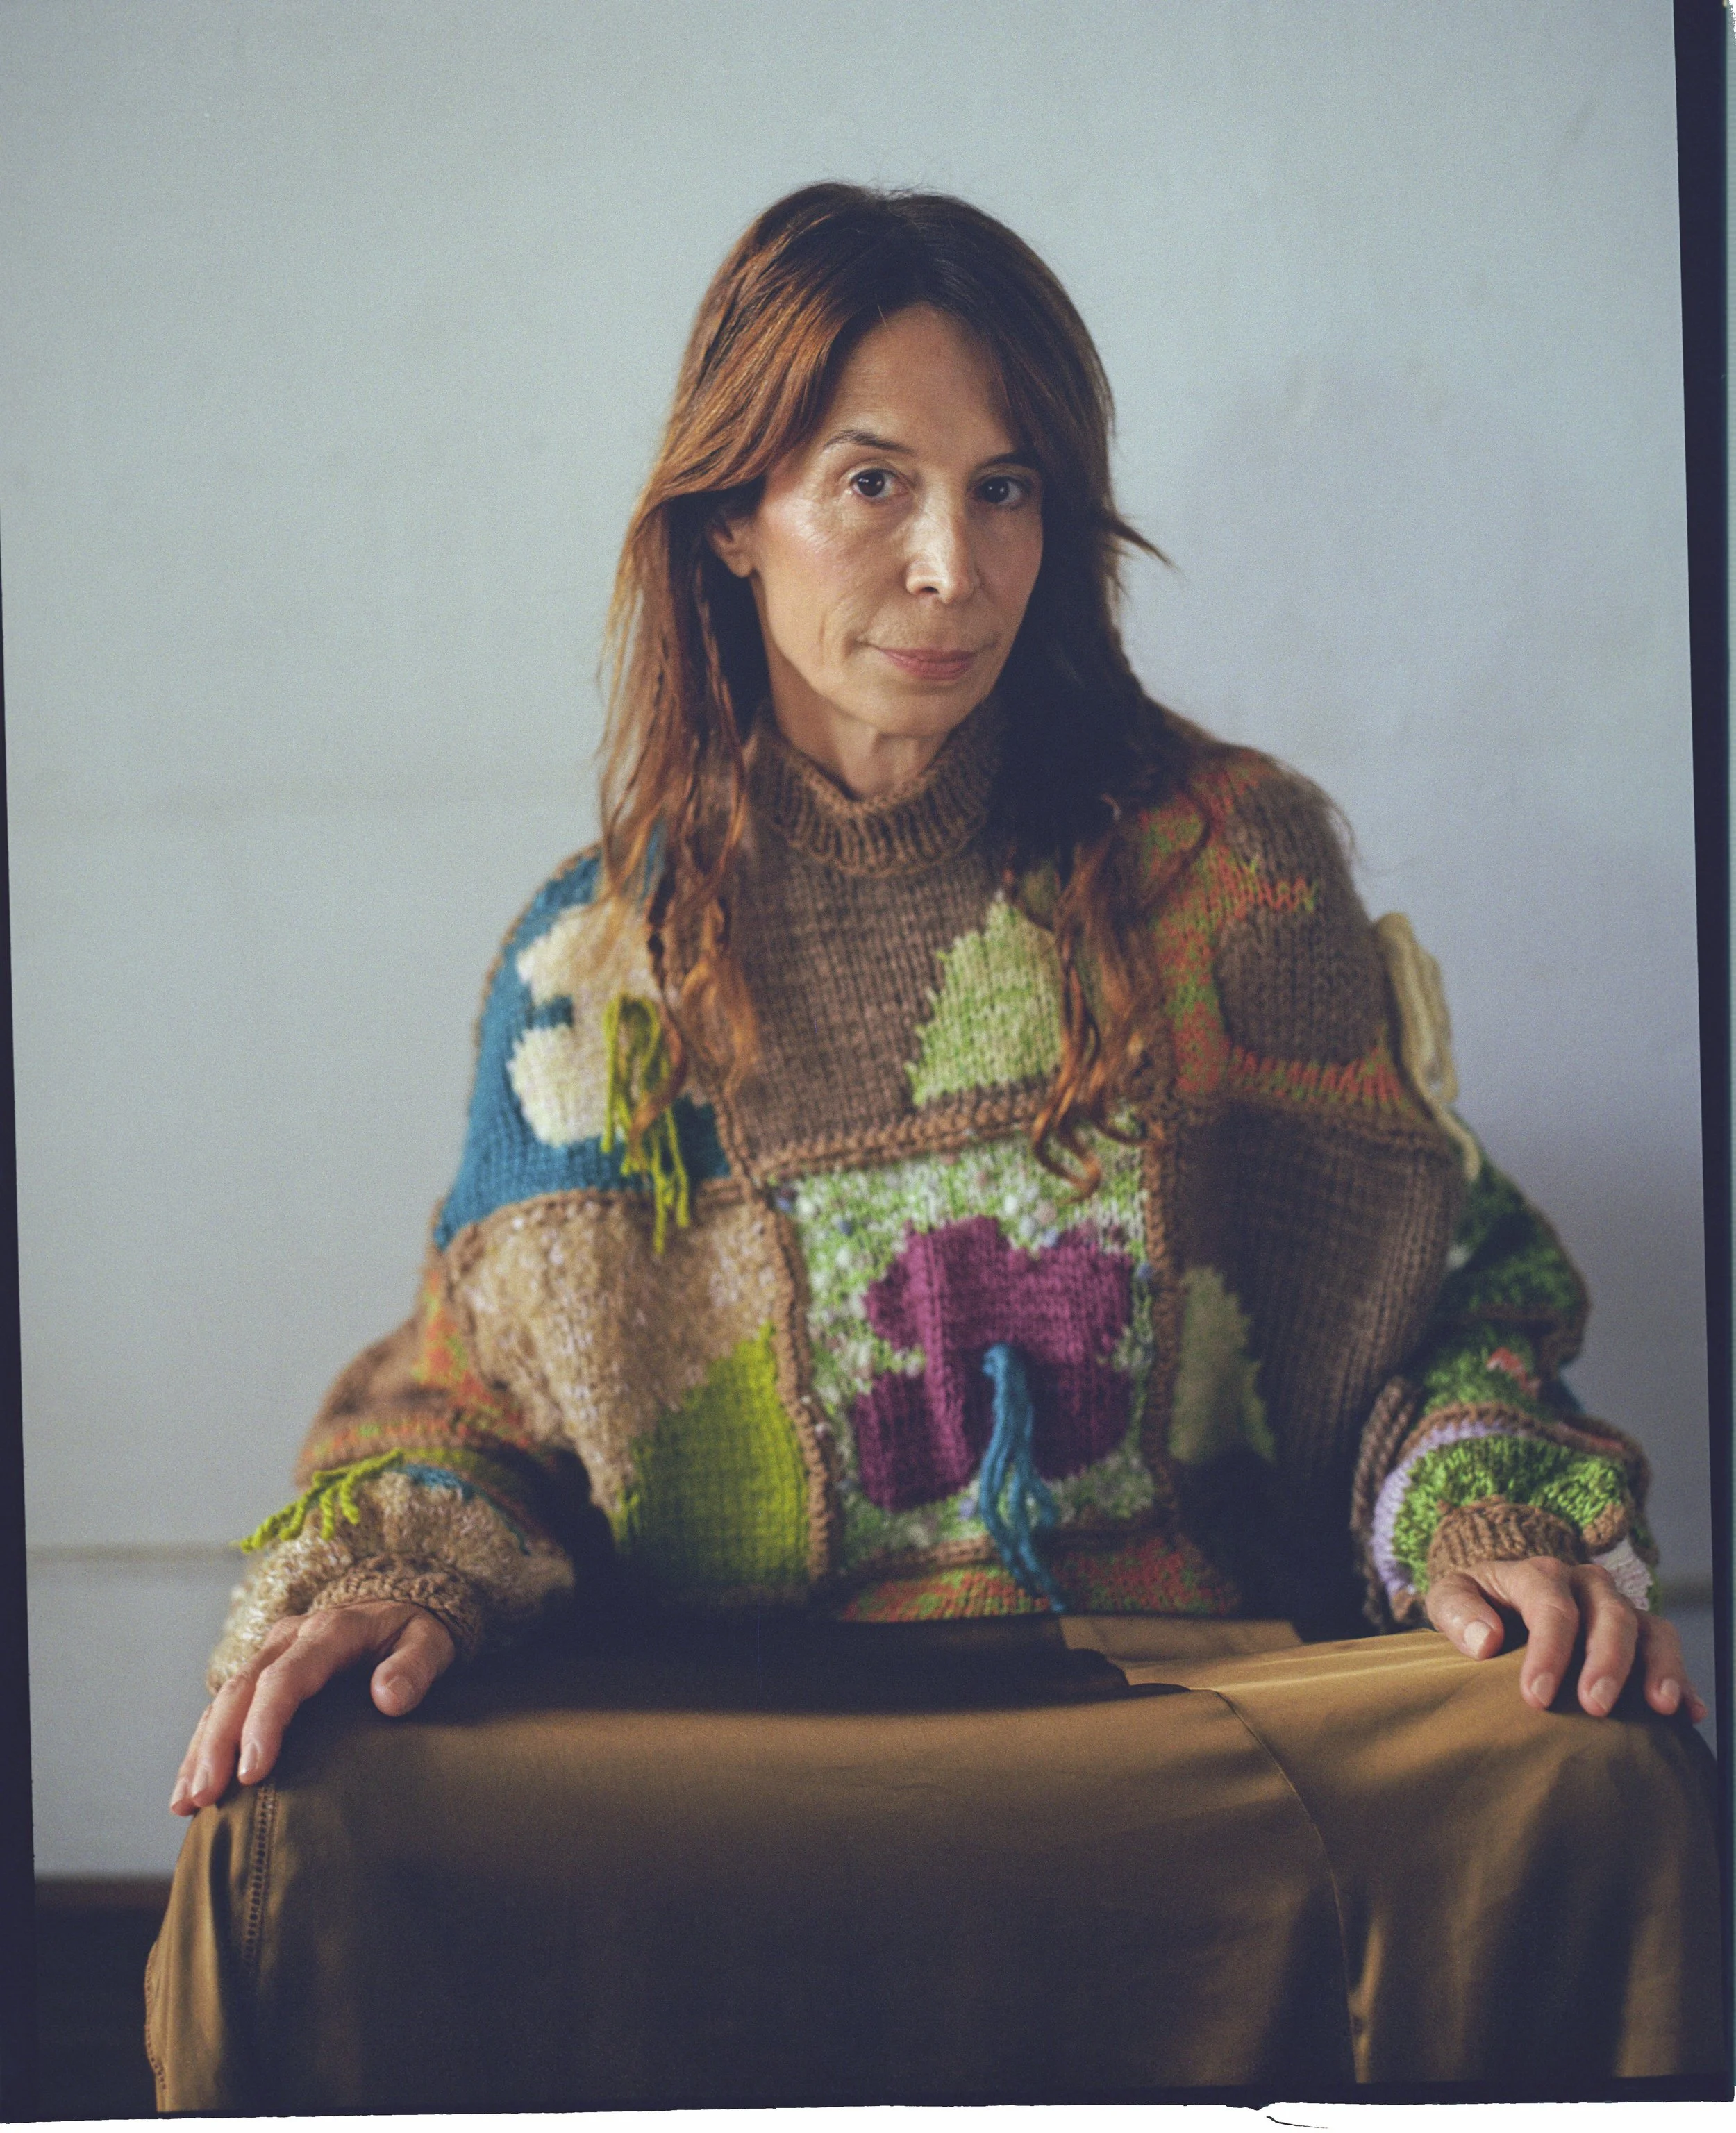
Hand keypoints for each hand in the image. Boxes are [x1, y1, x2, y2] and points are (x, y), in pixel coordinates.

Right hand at [170, 1601, 455, 1815]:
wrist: (399, 1607)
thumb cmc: (416, 1634)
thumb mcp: (431, 1642)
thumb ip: (415, 1666)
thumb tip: (389, 1699)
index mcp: (331, 1631)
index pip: (287, 1676)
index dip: (265, 1722)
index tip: (253, 1771)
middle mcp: (291, 1637)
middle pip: (242, 1689)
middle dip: (219, 1745)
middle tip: (207, 1796)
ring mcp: (271, 1653)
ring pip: (223, 1700)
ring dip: (202, 1751)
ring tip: (186, 1803)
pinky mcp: (261, 1672)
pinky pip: (223, 1708)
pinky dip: (203, 1747)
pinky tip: (188, 1789)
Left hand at [1426, 1555, 1706, 1721]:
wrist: (1497, 1599)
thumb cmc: (1474, 1604)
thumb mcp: (1451, 1596)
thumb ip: (1457, 1611)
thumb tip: (1485, 1640)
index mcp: (1539, 1573)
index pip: (1551, 1607)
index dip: (1548, 1652)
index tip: (1536, 1698)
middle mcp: (1585, 1584)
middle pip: (1609, 1615)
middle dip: (1606, 1662)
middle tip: (1595, 1707)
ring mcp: (1616, 1607)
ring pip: (1649, 1628)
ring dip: (1657, 1666)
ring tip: (1661, 1707)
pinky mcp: (1638, 1634)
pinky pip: (1666, 1649)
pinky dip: (1682, 1679)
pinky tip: (1689, 1713)